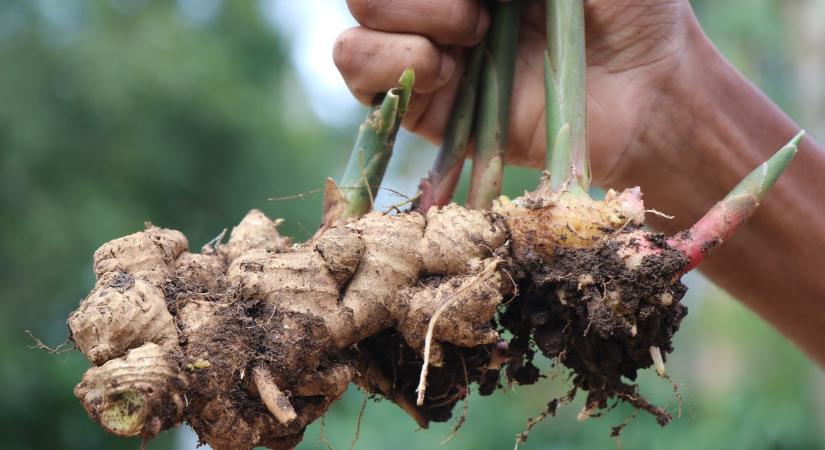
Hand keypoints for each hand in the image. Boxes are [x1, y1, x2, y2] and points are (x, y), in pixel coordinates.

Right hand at [334, 0, 699, 186]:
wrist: (649, 94)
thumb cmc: (630, 10)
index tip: (487, 0)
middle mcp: (444, 11)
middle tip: (484, 11)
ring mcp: (430, 57)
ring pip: (353, 31)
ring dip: (406, 22)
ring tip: (471, 38)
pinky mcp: (427, 110)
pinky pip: (359, 77)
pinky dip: (390, 64)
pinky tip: (445, 71)